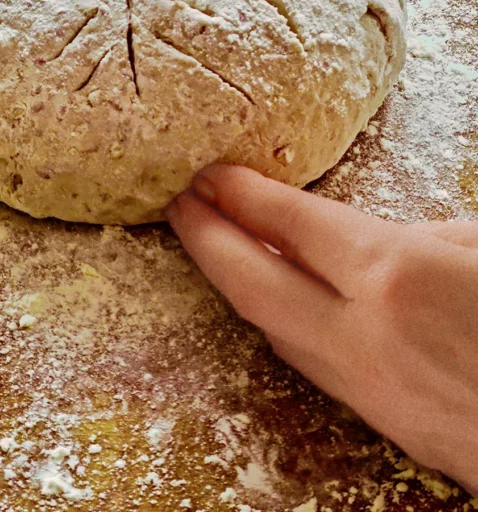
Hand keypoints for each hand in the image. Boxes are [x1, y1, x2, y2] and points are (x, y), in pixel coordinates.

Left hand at [167, 164, 477, 493]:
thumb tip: (358, 236)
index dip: (241, 194)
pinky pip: (309, 361)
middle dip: (205, 238)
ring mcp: (370, 386)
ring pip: (272, 327)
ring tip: (209, 243)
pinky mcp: (385, 422)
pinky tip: (268, 299)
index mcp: (398, 272)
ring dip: (233, 281)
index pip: (291, 223)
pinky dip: (277, 321)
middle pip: (254, 281)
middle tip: (177, 202)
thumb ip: (418, 237)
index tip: (208, 172)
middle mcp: (367, 332)